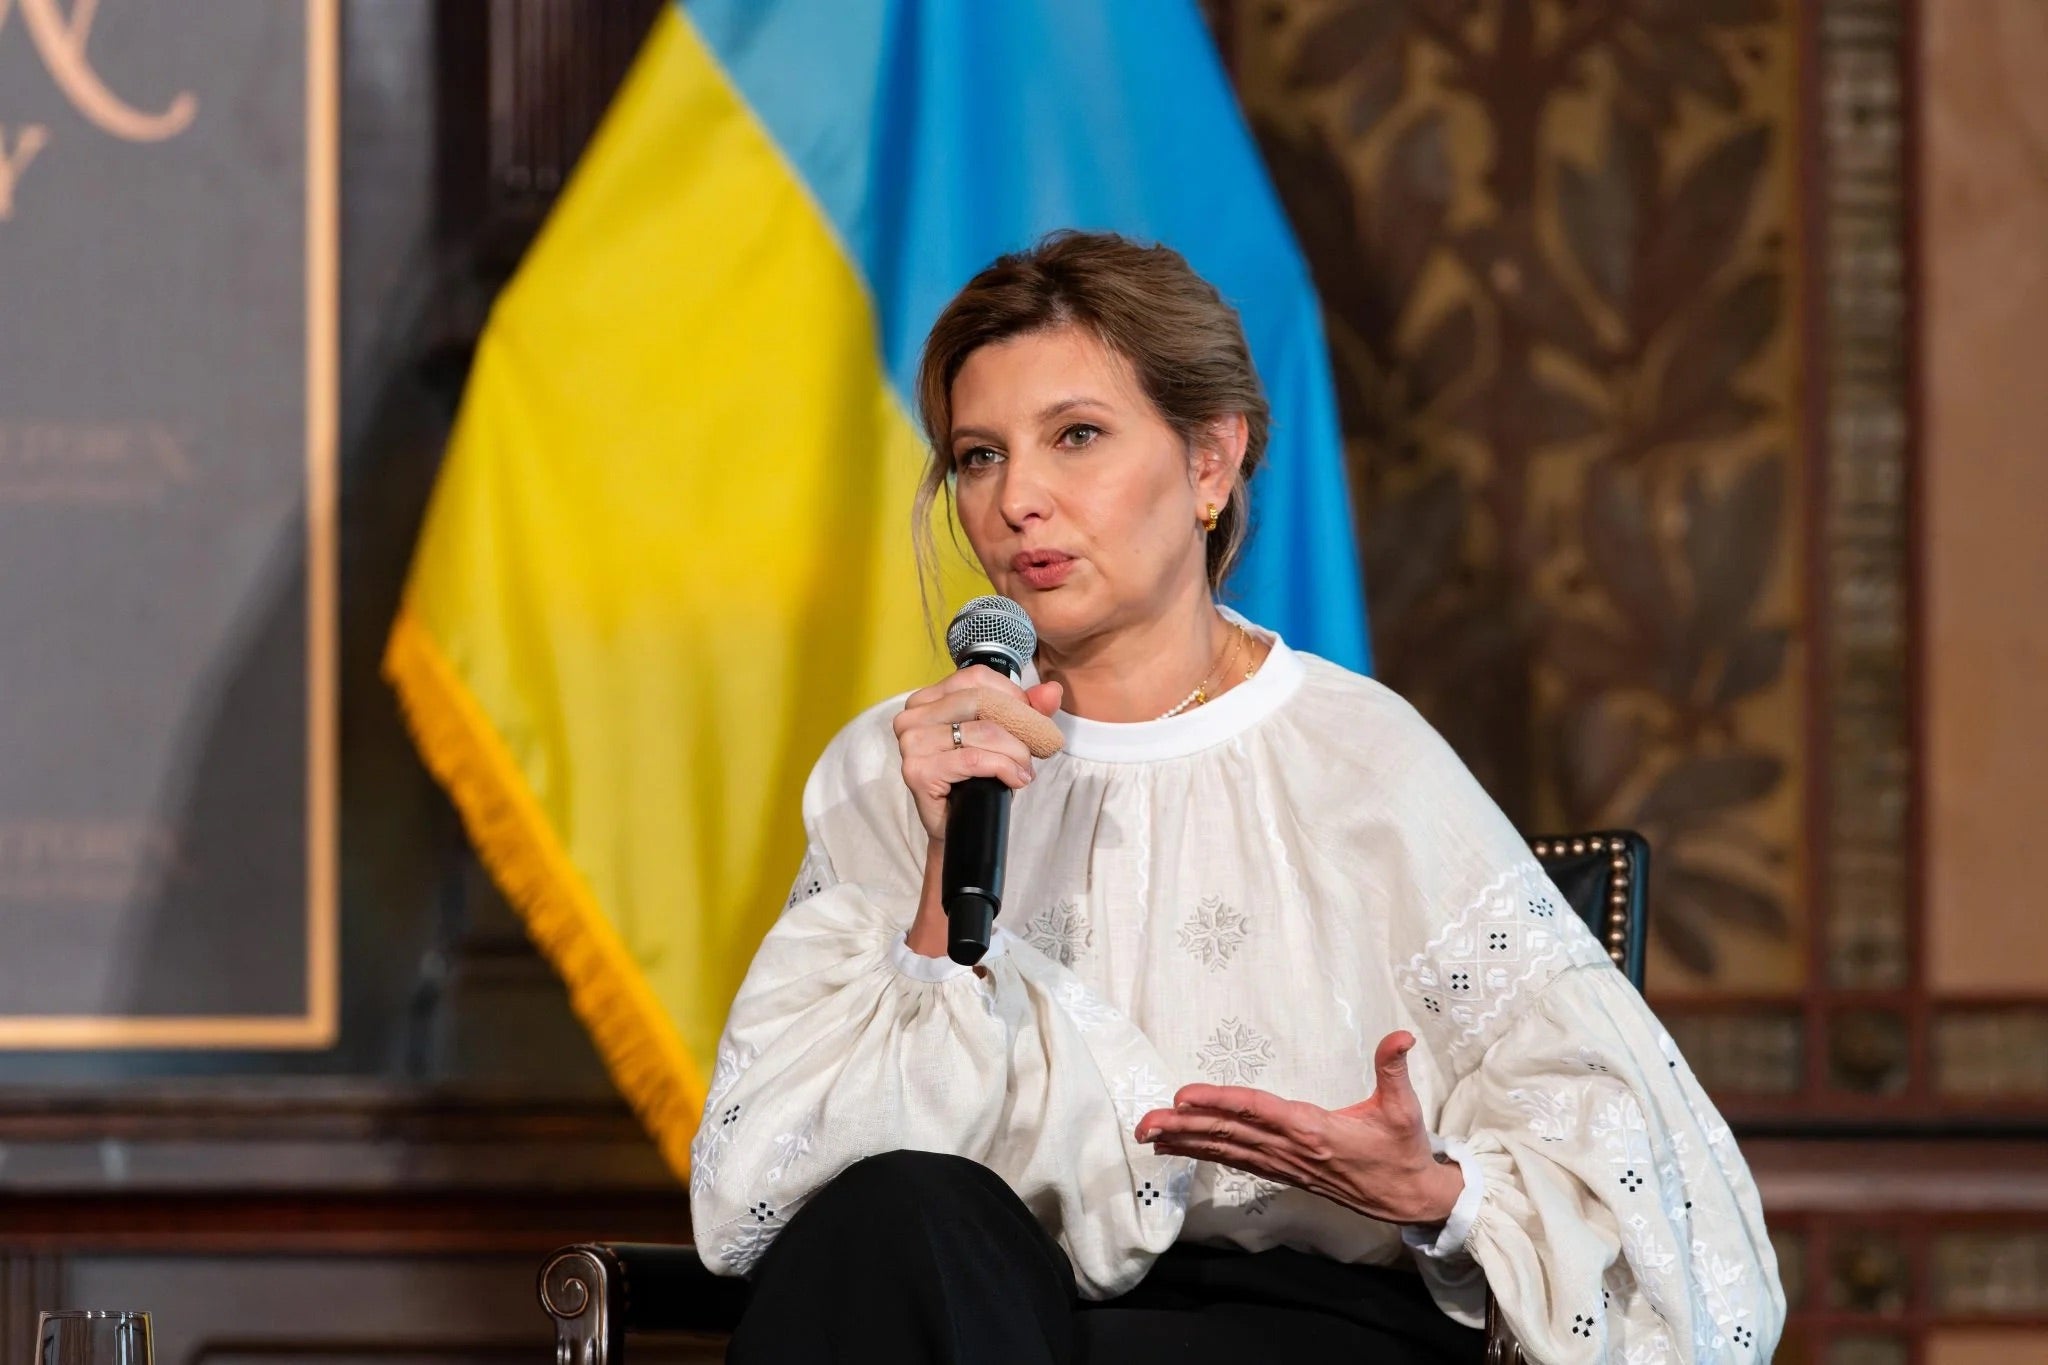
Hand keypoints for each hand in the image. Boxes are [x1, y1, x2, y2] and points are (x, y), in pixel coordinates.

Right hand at [893, 666, 1062, 842]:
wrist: (959, 827)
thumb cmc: (976, 779)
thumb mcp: (1006, 737)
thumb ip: (1029, 709)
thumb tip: (1052, 691)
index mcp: (927, 699)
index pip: (976, 677)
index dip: (1013, 696)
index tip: (1034, 720)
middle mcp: (912, 716)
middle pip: (980, 701)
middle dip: (1019, 724)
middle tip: (1037, 748)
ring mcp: (911, 744)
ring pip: (982, 732)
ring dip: (1015, 752)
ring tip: (1025, 769)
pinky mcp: (918, 771)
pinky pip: (973, 759)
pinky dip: (1003, 768)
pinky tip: (1016, 780)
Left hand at [1134, 1031, 1463, 1226]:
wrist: (1407, 1199)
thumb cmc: (1401, 1150)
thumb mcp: (1404, 1108)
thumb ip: (1393, 1069)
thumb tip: (1401, 1036)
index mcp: (1313, 1129)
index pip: (1256, 1110)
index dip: (1219, 1102)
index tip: (1184, 1096)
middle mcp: (1291, 1149)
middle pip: (1229, 1134)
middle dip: (1184, 1126)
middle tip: (1144, 1121)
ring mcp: (1284, 1164)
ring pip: (1226, 1150)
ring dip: (1185, 1142)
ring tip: (1148, 1134)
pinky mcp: (1283, 1172)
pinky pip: (1236, 1161)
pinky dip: (1204, 1154)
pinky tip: (1178, 1149)